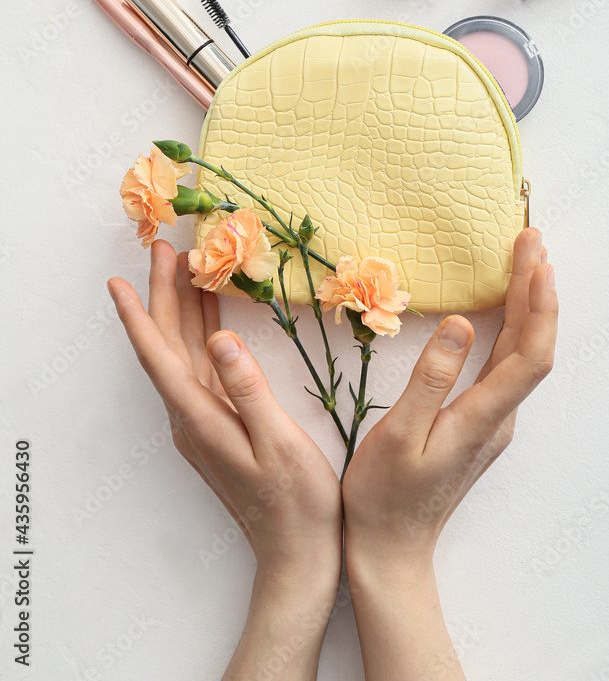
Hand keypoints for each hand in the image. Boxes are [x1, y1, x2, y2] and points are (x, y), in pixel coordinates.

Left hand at [108, 240, 342, 680]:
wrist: (297, 553)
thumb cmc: (295, 503)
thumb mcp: (277, 442)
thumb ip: (247, 389)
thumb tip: (220, 339)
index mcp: (199, 418)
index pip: (159, 357)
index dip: (137, 316)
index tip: (118, 281)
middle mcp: (191, 417)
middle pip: (168, 345)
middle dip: (163, 295)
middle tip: (166, 248)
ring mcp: (203, 421)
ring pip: (184, 352)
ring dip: (183, 309)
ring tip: (187, 267)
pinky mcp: (218, 424)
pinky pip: (202, 366)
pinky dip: (203, 333)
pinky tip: (212, 316)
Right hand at [342, 227, 557, 680]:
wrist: (392, 547)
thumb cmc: (386, 495)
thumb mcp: (399, 434)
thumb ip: (432, 379)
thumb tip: (460, 324)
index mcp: (482, 417)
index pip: (529, 354)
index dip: (538, 305)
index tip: (536, 260)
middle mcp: (498, 417)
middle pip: (531, 346)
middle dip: (536, 289)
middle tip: (531, 239)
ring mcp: (491, 420)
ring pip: (520, 354)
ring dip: (526, 306)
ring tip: (525, 261)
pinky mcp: (478, 421)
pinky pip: (505, 364)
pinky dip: (510, 327)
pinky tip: (502, 310)